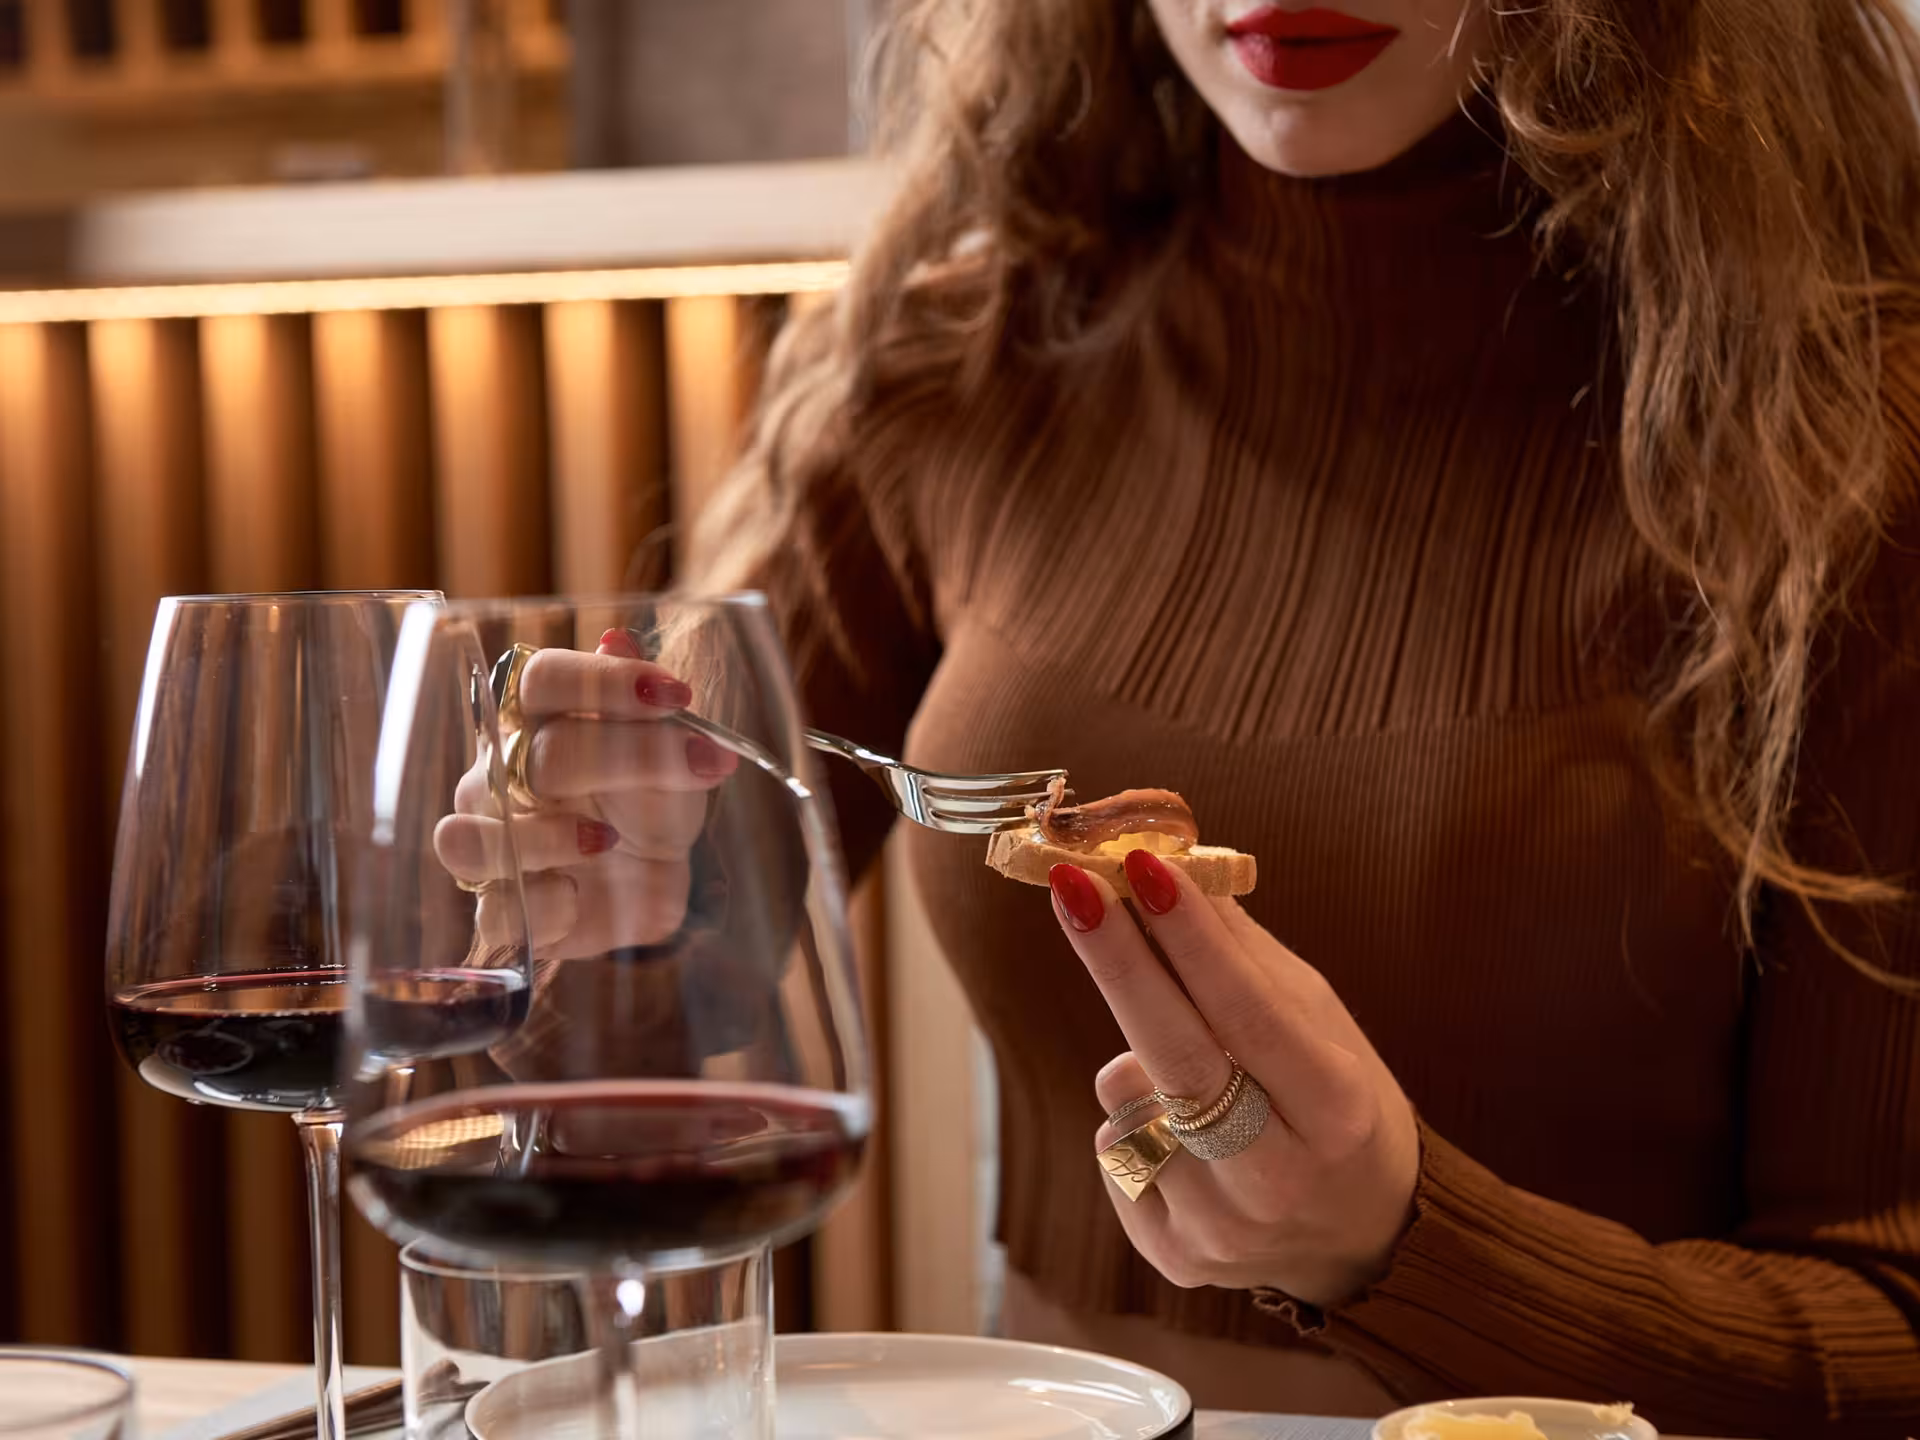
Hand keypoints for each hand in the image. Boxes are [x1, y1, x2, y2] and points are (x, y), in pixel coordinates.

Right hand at [433, 630, 738, 959]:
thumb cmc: (647, 806)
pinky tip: (583, 895)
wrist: (651, 881)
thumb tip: (619, 639)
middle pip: (535, 754)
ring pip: (468, 837)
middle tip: (699, 764)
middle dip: (624, 760)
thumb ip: (644, 708)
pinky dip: (547, 905)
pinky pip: (494, 911)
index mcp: (534, 722)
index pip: (540, 677)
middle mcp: (494, 777)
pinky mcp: (501, 909)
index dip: (605, 682)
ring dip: (545, 838)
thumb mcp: (670, 755)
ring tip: (605, 841)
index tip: (677, 694)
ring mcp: (489, 844)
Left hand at [1050, 851, 1418, 1307]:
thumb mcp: (1319, 1022)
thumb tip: (1165, 861)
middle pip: (1175, 1059)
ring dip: (1134, 1062)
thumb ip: (1241, 954)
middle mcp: (1279, 1178)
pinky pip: (1111, 1153)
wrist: (1361, 1238)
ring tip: (1187, 1077)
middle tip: (1071, 885)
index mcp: (1336, 1111)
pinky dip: (1131, 1123)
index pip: (1248, 1011)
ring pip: (1126, 1101)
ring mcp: (1222, 1229)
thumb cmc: (1335, 1102)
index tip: (1143, 863)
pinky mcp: (1174, 1258)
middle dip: (1118, 961)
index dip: (1190, 937)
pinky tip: (1181, 1139)